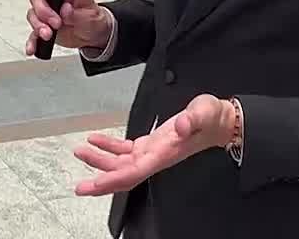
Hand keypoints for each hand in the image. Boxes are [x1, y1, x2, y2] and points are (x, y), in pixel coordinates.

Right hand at [24, 0, 111, 53]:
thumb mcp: (91, 17)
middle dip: (43, 11)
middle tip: (56, 23)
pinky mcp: (43, 28)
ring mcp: (46, 14)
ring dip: (38, 25)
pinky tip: (32, 47)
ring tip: (48, 35)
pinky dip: (32, 41)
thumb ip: (77, 14)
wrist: (93, 36)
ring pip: (33, 14)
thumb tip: (65, 9)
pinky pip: (32, 33)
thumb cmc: (93, 20)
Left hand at [73, 94, 239, 195]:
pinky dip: (109, 146)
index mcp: (165, 153)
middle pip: (123, 174)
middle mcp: (156, 157)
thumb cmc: (211, 118)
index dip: (113, 180)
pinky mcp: (150, 144)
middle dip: (100, 181)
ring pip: (121, 163)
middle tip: (80, 186)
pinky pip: (125, 149)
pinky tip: (96, 139)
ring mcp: (152, 152)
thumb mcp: (204, 112)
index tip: (95, 184)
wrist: (218, 121)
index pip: (135, 172)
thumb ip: (192, 119)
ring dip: (100, 160)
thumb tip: (181, 126)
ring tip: (81, 152)